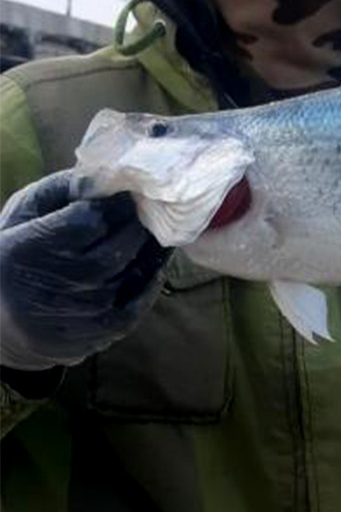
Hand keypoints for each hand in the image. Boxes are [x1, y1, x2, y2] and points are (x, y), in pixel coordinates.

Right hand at [0, 169, 170, 369]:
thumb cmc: (14, 253)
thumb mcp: (23, 214)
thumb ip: (62, 190)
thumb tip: (109, 174)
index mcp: (23, 249)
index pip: (88, 222)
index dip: (114, 205)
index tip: (126, 194)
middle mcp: (47, 286)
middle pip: (115, 250)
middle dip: (137, 226)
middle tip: (148, 211)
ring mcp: (71, 316)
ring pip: (128, 277)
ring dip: (149, 253)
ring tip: (154, 233)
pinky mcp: (89, 337)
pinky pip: (134, 307)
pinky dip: (148, 283)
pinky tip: (150, 265)